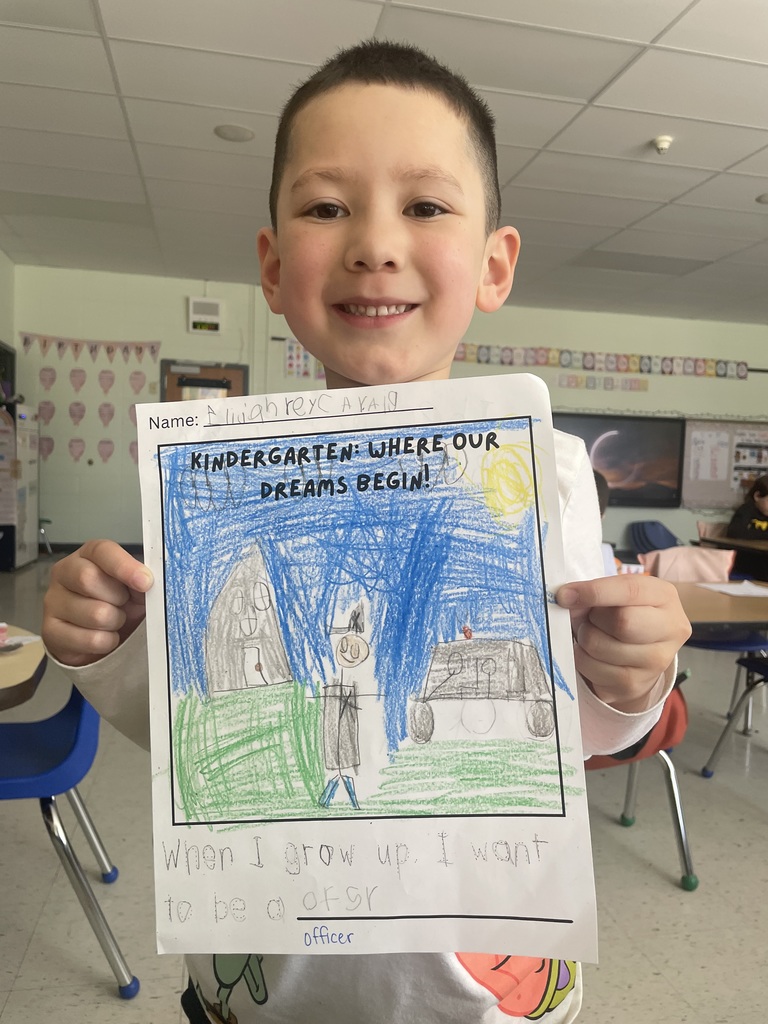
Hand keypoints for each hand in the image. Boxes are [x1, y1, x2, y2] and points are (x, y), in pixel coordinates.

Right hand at [42, 540, 152, 666]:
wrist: (100, 636)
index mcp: (88, 554)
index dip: (124, 566)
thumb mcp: (135, 587)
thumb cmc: (119, 603)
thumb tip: (148, 582)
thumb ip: (141, 579)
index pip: (102, 551)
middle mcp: (64, 572)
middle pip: (88, 579)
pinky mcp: (51, 630)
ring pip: (94, 613)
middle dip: (117, 597)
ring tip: (114, 620)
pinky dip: (108, 641)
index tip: (145, 582)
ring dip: (115, 621)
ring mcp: (53, 601)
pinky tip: (106, 636)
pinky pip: (90, 639)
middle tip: (123, 603)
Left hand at [556, 575, 691, 712]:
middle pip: (622, 621)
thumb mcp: (616, 595)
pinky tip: (592, 654)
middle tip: (589, 619)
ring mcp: (656, 661)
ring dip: (584, 638)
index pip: (630, 590)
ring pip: (600, 646)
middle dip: (593, 618)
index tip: (565, 594)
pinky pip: (592, 668)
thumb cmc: (624, 614)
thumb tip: (567, 598)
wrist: (640, 654)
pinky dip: (582, 658)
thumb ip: (594, 593)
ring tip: (591, 635)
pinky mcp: (635, 684)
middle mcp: (670, 629)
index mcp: (664, 596)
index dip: (594, 591)